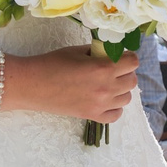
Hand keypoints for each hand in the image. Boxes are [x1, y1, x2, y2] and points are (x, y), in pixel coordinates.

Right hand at [14, 44, 137, 124]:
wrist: (32, 84)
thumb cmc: (52, 63)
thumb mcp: (78, 51)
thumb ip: (98, 52)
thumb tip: (111, 53)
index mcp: (103, 68)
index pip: (133, 62)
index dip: (128, 57)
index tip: (121, 56)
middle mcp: (106, 87)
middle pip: (132, 81)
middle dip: (126, 73)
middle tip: (113, 70)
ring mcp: (100, 104)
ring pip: (127, 98)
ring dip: (120, 90)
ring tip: (107, 84)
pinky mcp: (92, 116)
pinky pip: (116, 115)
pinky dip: (114, 107)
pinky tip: (104, 100)